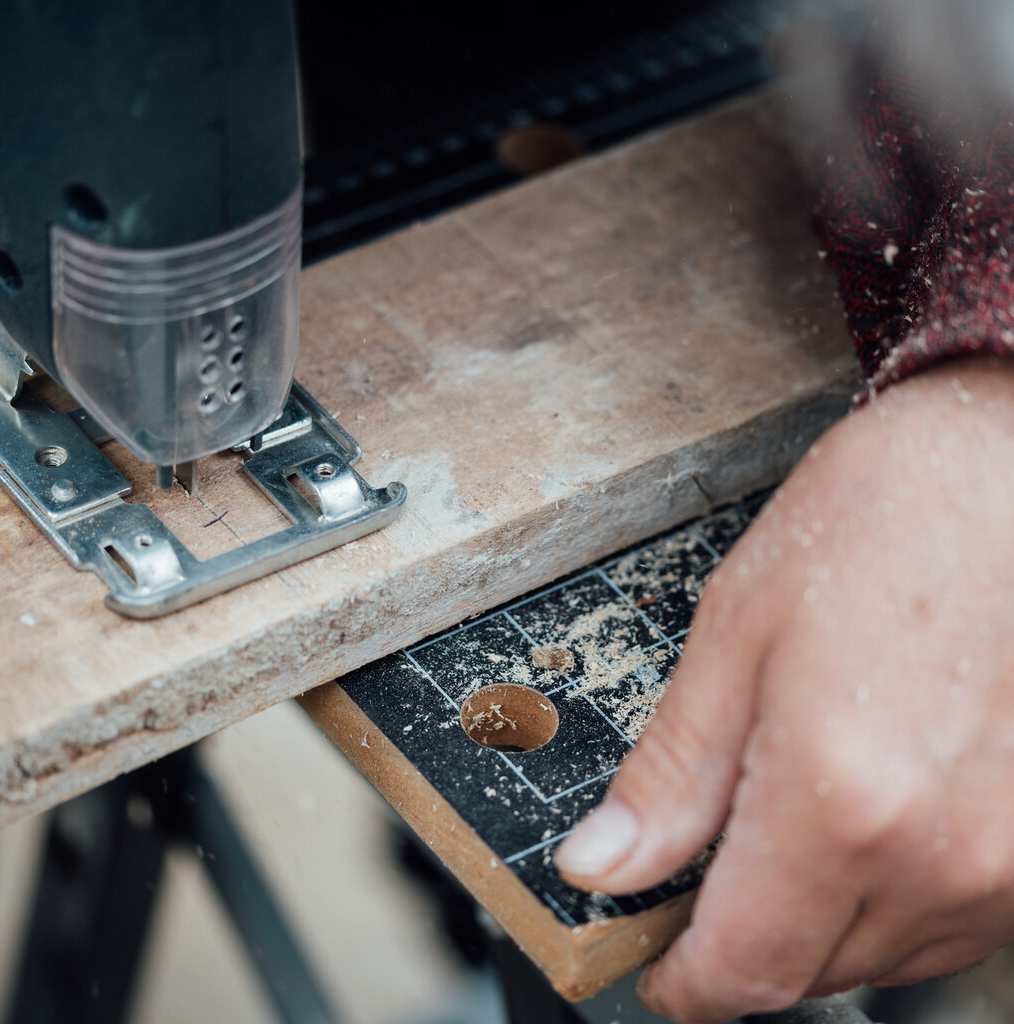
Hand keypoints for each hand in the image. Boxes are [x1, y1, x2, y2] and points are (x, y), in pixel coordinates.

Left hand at [555, 358, 1013, 1021]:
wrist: (1004, 469)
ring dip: (815, 915)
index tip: (657, 964)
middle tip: (711, 852)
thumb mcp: (735, 637)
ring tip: (792, 806)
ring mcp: (1011, 860)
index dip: (685, 982)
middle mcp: (941, 857)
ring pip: (881, 956)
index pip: (744, 970)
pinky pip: (949, 919)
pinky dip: (887, 890)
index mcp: (840, 803)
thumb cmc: (876, 523)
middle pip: (807, 974)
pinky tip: (865, 807)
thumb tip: (603, 866)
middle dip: (740, 934)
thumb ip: (669, 776)